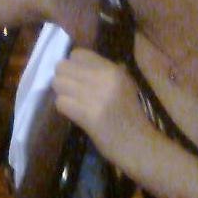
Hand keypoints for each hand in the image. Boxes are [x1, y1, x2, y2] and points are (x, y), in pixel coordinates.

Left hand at [53, 48, 153, 170]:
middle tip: (71, 92)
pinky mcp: (88, 115)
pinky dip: (64, 109)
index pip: (78, 54)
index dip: (73, 65)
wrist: (139, 143)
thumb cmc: (131, 116)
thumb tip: (76, 65)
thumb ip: (104, 73)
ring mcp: (96, 97)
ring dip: (62, 94)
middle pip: (63, 67)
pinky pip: (61, 103)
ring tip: (73, 103)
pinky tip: (74, 114)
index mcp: (113, 69)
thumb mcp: (125, 85)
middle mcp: (104, 79)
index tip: (77, 77)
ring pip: (58, 84)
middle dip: (63, 79)